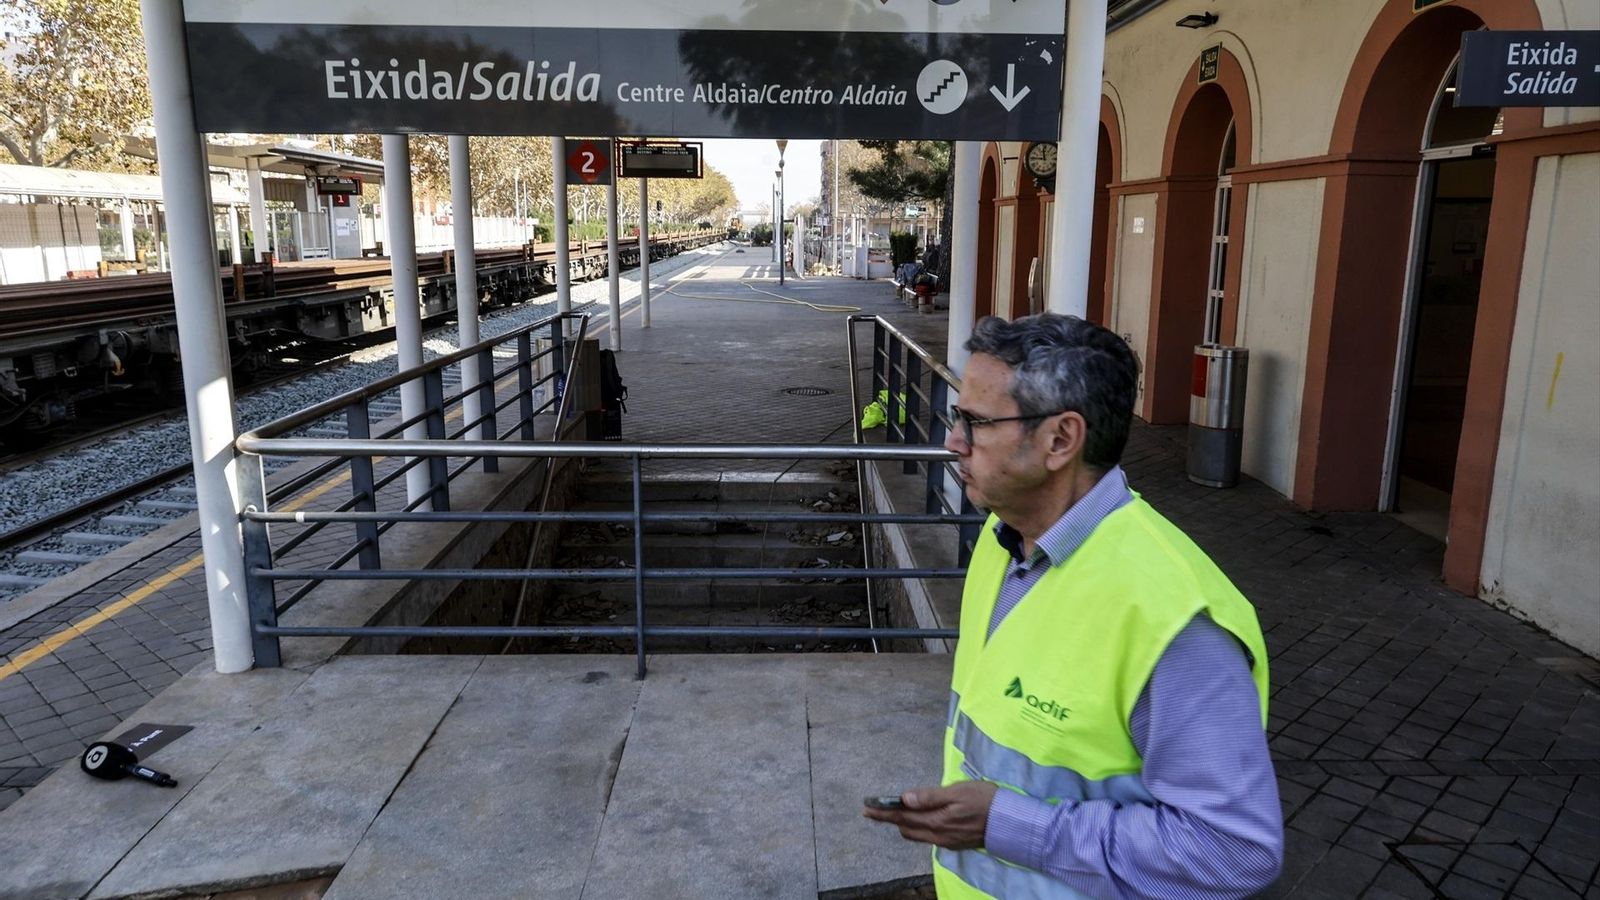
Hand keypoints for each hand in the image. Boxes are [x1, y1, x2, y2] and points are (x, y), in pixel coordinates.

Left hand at [861, 781, 998, 849]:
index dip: (883, 813)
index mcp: (936, 820)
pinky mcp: (954, 842)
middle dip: (889, 819)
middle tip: (873, 811)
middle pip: (906, 828)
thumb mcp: (957, 791)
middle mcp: (937, 834)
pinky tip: (918, 821)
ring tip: (893, 815)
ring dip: (902, 825)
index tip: (867, 808)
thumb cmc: (985, 799)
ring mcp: (946, 841)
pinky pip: (928, 837)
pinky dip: (917, 828)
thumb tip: (904, 798)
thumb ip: (930, 796)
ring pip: (916, 835)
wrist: (1009, 822)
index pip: (902, 817)